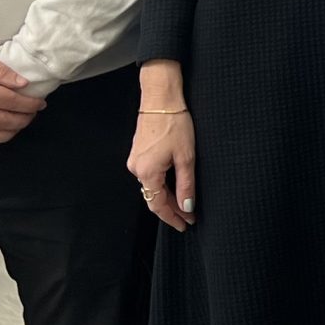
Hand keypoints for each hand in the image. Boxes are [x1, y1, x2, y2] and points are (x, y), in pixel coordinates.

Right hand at [128, 109, 197, 231]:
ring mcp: (135, 161)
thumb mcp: (186, 157)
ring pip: (151, 187)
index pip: (159, 205)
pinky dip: (161, 184)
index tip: (186, 225)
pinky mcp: (138, 153)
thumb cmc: (175, 124)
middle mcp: (136, 169)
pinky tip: (173, 187)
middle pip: (153, 197)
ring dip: (167, 197)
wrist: (160, 99)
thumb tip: (186, 207)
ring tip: (184, 205)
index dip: (173, 218)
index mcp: (147, 173)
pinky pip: (149, 176)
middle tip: (188, 218)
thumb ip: (186, 185)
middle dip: (171, 209)